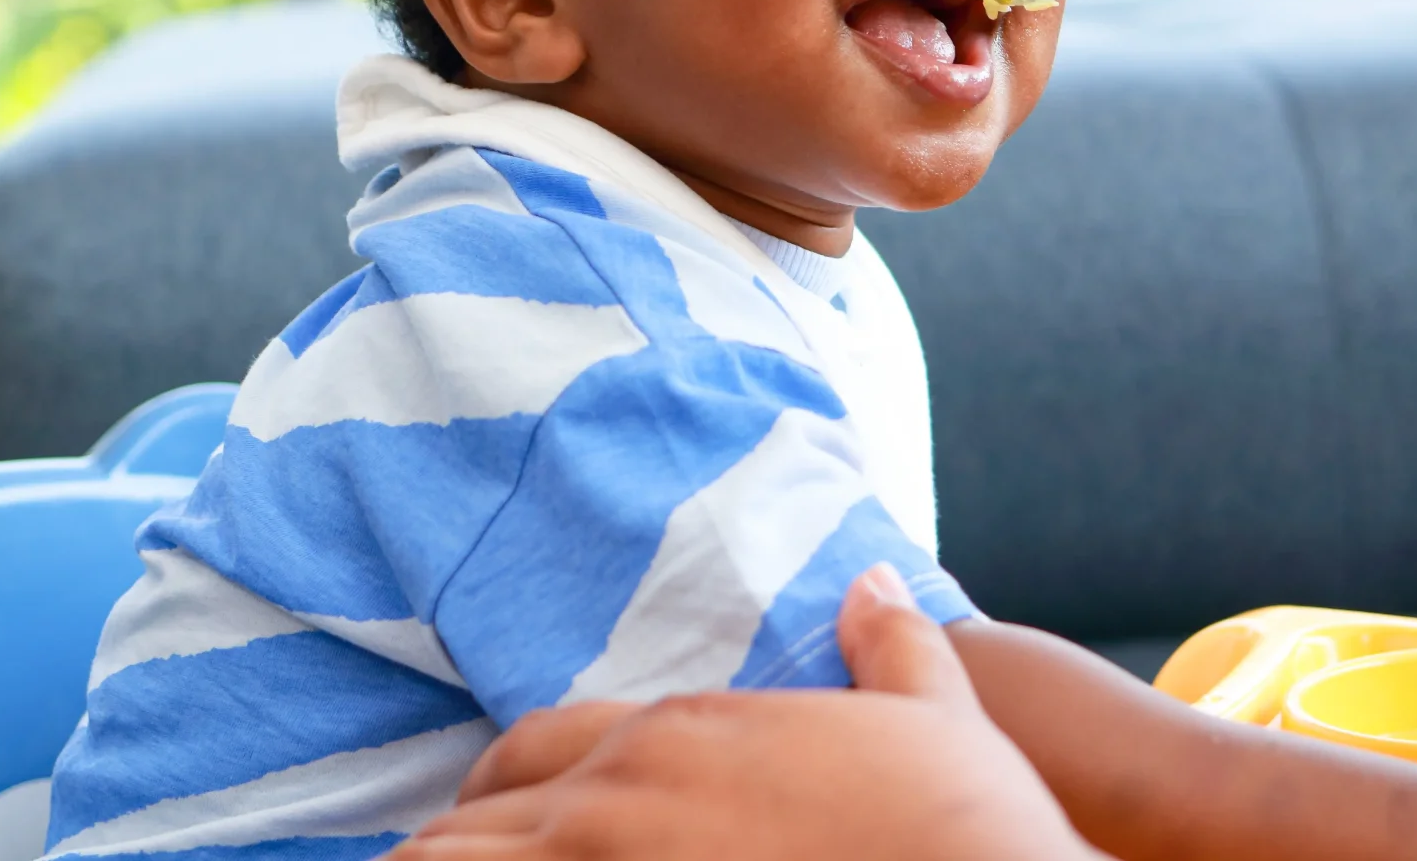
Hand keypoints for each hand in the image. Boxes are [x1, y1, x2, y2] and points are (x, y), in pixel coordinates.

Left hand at [390, 564, 1099, 860]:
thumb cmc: (960, 821)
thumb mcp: (933, 719)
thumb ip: (892, 648)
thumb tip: (876, 583)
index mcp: (683, 734)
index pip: (529, 754)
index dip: (501, 796)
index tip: (505, 829)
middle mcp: (620, 798)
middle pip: (468, 819)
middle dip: (456, 846)